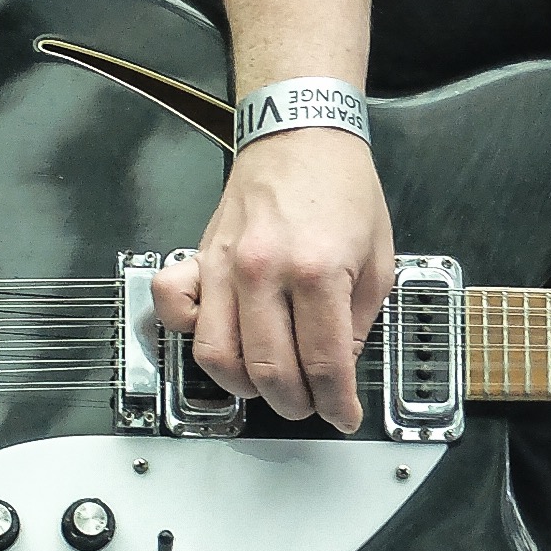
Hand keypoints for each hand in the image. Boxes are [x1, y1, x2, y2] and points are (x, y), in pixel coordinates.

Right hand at [150, 128, 392, 429]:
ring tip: (270, 385)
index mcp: (318, 271)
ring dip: (244, 388)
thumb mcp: (378, 257)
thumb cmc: (342, 187)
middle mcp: (264, 271)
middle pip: (269, 371)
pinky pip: (173, 309)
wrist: (302, 134)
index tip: (343, 416)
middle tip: (310, 405)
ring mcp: (224, 265)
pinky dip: (186, 335)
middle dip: (295, 404)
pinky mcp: (199, 257)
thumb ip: (360, 319)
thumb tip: (338, 367)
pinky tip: (219, 340)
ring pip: (216, 357)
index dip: (336, 403)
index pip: (323, 363)